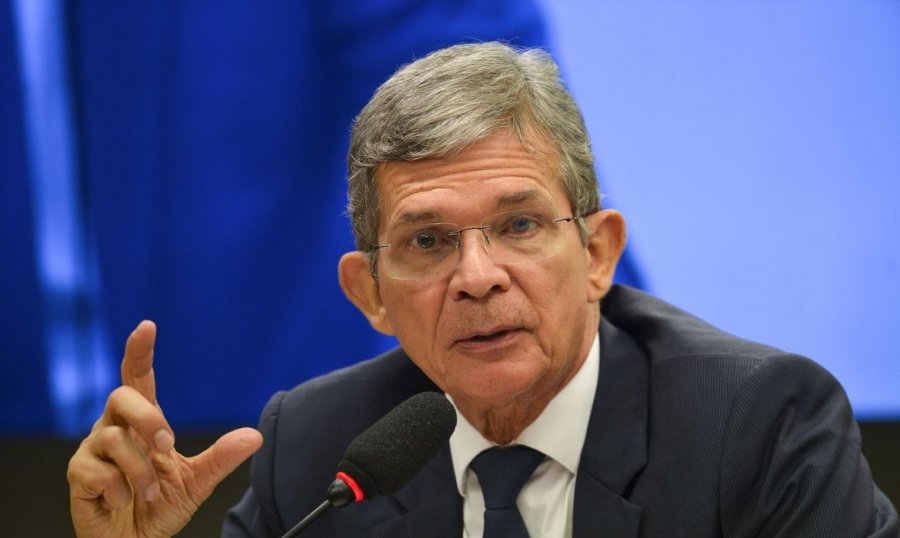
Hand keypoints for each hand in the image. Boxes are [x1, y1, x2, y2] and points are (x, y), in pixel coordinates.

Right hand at [67, 321, 262, 536]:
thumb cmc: (160, 506)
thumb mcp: (197, 481)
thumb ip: (222, 457)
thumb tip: (253, 436)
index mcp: (142, 422)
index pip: (137, 377)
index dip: (139, 351)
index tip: (147, 326)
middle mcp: (114, 428)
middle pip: (120, 397)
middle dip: (148, 418)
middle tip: (167, 445)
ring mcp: (92, 451)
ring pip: (113, 440)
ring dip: (140, 472)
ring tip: (149, 492)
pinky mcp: (78, 476)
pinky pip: (96, 472)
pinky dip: (119, 490)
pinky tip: (123, 500)